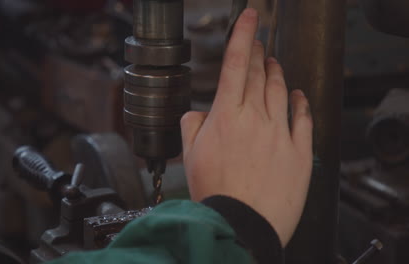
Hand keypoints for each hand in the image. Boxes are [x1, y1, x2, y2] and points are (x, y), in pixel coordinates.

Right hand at [181, 8, 312, 246]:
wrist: (242, 223)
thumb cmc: (215, 192)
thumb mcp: (190, 155)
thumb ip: (192, 124)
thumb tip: (200, 112)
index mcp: (227, 116)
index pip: (237, 64)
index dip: (244, 36)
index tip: (250, 17)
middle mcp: (256, 118)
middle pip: (259, 74)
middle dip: (259, 51)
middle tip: (259, 41)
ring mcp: (280, 133)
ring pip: (281, 91)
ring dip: (277, 72)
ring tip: (274, 63)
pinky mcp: (299, 151)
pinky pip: (303, 118)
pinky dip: (300, 102)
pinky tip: (298, 94)